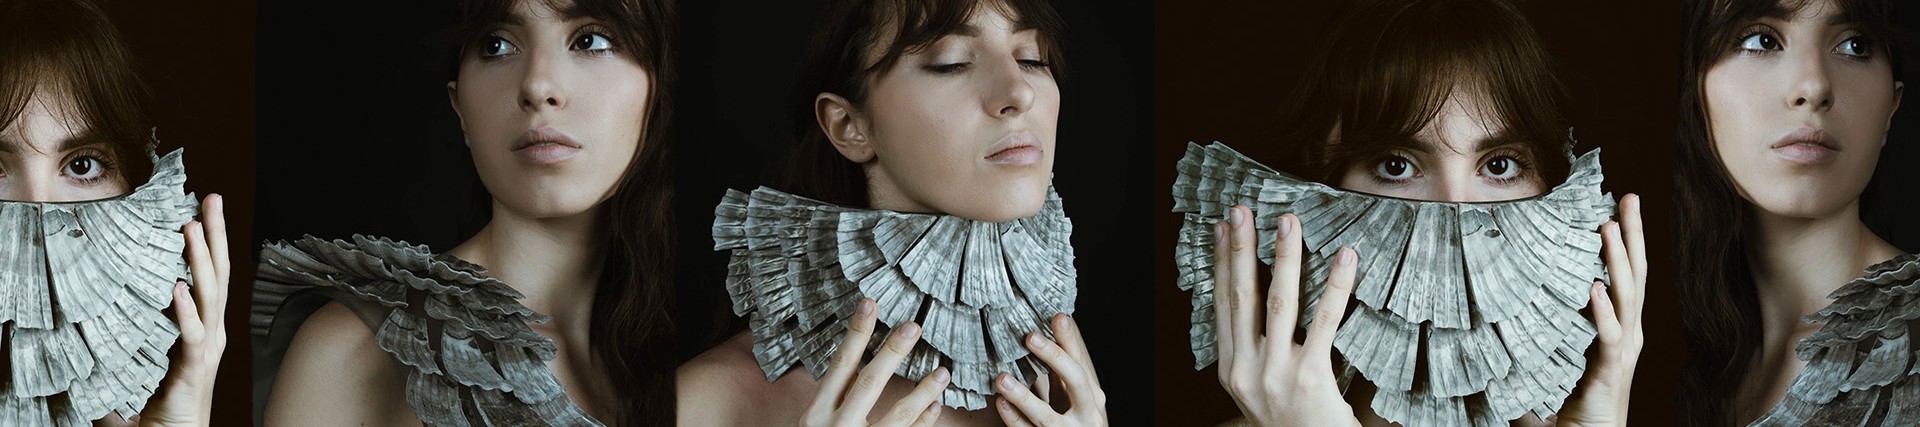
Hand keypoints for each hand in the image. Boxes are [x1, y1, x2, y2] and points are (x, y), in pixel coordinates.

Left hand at [133, 194, 230, 426]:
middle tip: (213, 199)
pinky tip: (177, 288)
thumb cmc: (162, 404)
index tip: (202, 209)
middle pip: (218, 274)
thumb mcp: (146, 361)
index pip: (210, 276)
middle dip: (216, 234)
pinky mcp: (194, 366)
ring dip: (202, 259)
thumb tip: (98, 319)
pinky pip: (192, 333)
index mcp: (204, 328)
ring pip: (209, 295)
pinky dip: (186, 310)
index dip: (210, 242)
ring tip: (193, 227)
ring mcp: (207, 348)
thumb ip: (131, 338)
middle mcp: (212, 332)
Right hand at [803, 298, 949, 426]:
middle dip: (892, 353)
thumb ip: (835, 397)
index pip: (839, 366)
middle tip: (914, 327)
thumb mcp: (815, 424)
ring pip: (896, 417)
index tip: (870, 303)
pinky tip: (935, 407)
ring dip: (923, 392)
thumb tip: (856, 360)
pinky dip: (922, 422)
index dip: (855, 334)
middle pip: (868, 383)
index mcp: (816, 415)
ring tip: (943, 373)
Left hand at [992, 314, 1106, 425]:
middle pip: (1077, 381)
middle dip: (1055, 357)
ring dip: (1023, 396)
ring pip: (1047, 416)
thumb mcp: (1074, 397)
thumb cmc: (1075, 421)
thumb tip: (1054, 326)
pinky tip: (1000, 404)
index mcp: (1093, 396)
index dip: (1071, 339)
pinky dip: (1014, 419)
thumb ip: (1063, 371)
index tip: (1058, 316)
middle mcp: (1088, 414)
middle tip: (1030, 337)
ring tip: (1002, 378)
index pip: (1082, 362)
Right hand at [1215, 205, 1360, 426]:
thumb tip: (1263, 304)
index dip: (1223, 264)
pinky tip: (1345, 259)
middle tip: (1241, 211)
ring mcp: (1275, 375)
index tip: (1223, 230)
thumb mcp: (1262, 392)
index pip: (1222, 306)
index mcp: (1232, 371)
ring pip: (1277, 303)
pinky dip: (1335, 286)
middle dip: (1241, 249)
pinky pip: (1323, 322)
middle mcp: (1247, 371)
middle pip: (1241, 297)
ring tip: (1287, 223)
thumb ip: (1258, 355)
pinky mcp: (1309, 379)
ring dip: (1282, 257)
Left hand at [1556, 194, 1646, 426]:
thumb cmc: (1573, 401)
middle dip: (1632, 234)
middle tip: (1628, 197)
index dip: (1626, 241)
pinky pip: (1608, 335)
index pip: (1626, 274)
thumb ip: (1543, 330)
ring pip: (1626, 295)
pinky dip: (1602, 310)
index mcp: (1619, 326)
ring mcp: (1624, 349)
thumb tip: (1505, 305)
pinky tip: (1594, 287)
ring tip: (1608, 226)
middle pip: (1635, 274)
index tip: (1618, 207)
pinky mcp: (1611, 369)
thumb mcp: (1558, 355)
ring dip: (1617, 260)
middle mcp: (1628, 332)